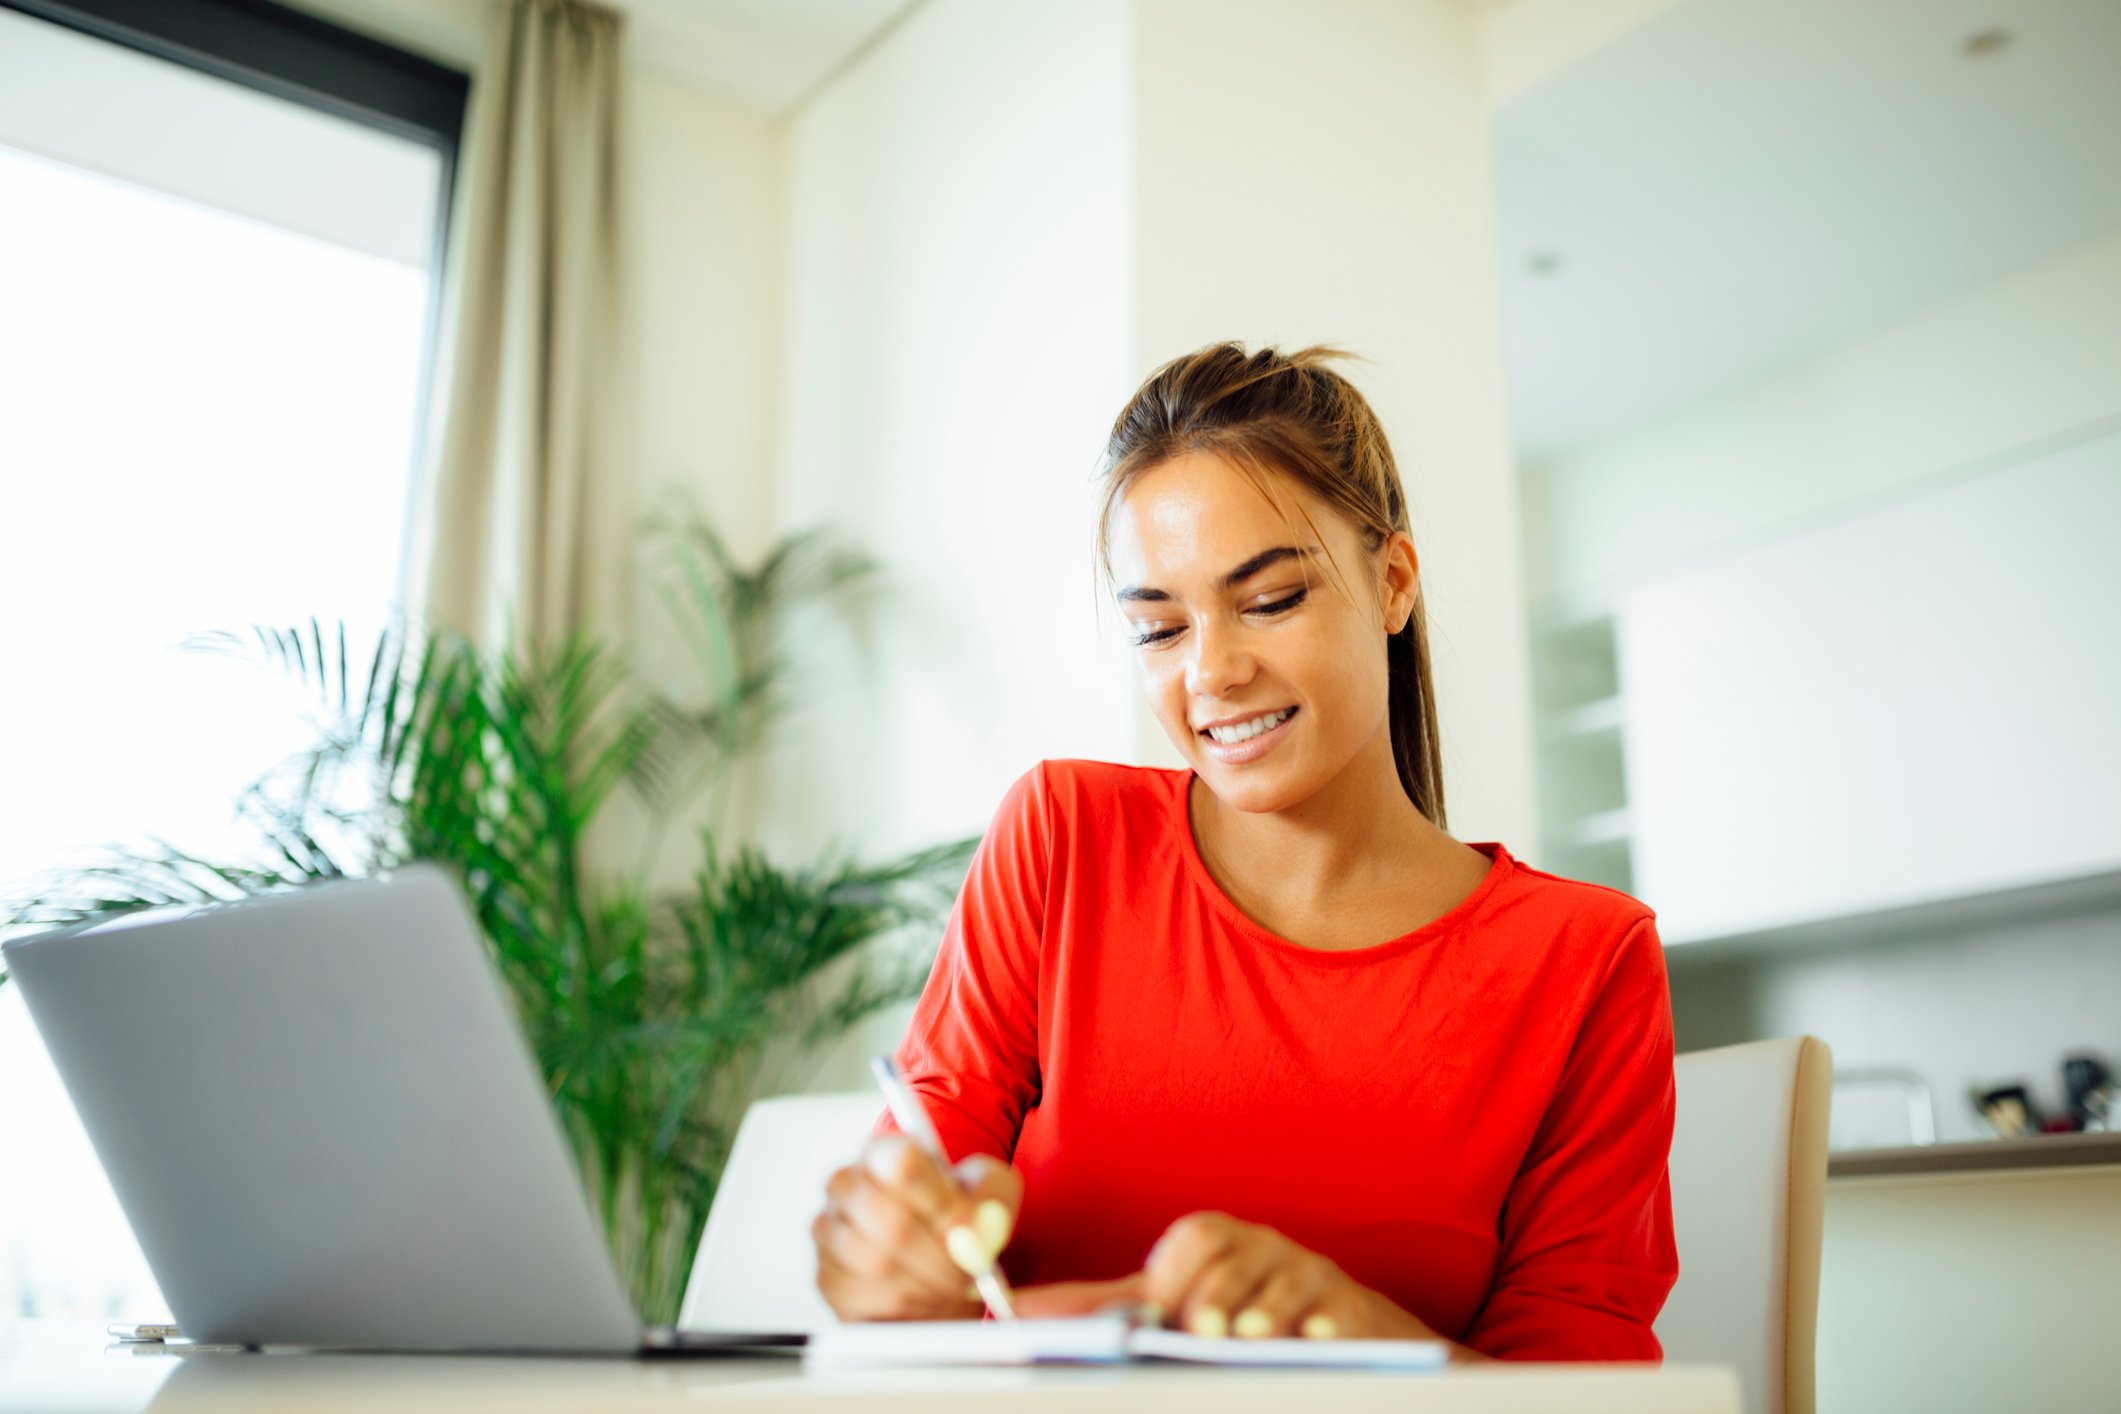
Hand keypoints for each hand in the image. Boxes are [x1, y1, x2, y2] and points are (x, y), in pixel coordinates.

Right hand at [813, 1134, 1020, 1320]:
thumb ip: (992, 1199)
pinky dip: (903, 1307)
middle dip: (940, 1257)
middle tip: (970, 1273)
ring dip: (926, 1284)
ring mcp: (828, 1230)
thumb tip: (976, 1232)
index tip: (971, 1232)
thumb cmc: (959, 1220)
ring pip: (876, 1262)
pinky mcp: (826, 1276)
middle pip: (890, 1221)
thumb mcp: (990, 1193)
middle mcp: (846, 1184)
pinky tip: (926, 1300)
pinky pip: (863, 1296)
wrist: (939, 1261)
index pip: (904, 1165)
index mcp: (884, 1151)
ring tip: (952, 1287)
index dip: (942, 1205)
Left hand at [1015, 1212, 1438, 1343]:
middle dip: (1220, 1294)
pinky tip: (1314, 1339)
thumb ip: (1097, 1308)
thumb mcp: (1166, 1305)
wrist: (1321, 1326)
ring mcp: (1305, 1274)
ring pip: (1287, 1281)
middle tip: (1205, 1329)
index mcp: (1214, 1242)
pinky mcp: (1346, 1303)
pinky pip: (1338, 1305)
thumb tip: (1014, 1312)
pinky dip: (1324, 1322)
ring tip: (1248, 1336)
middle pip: (1237, 1259)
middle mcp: (1260, 1247)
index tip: (1164, 1310)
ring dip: (1268, 1310)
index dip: (1178, 1274)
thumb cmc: (1230, 1312)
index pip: (1195, 1240)